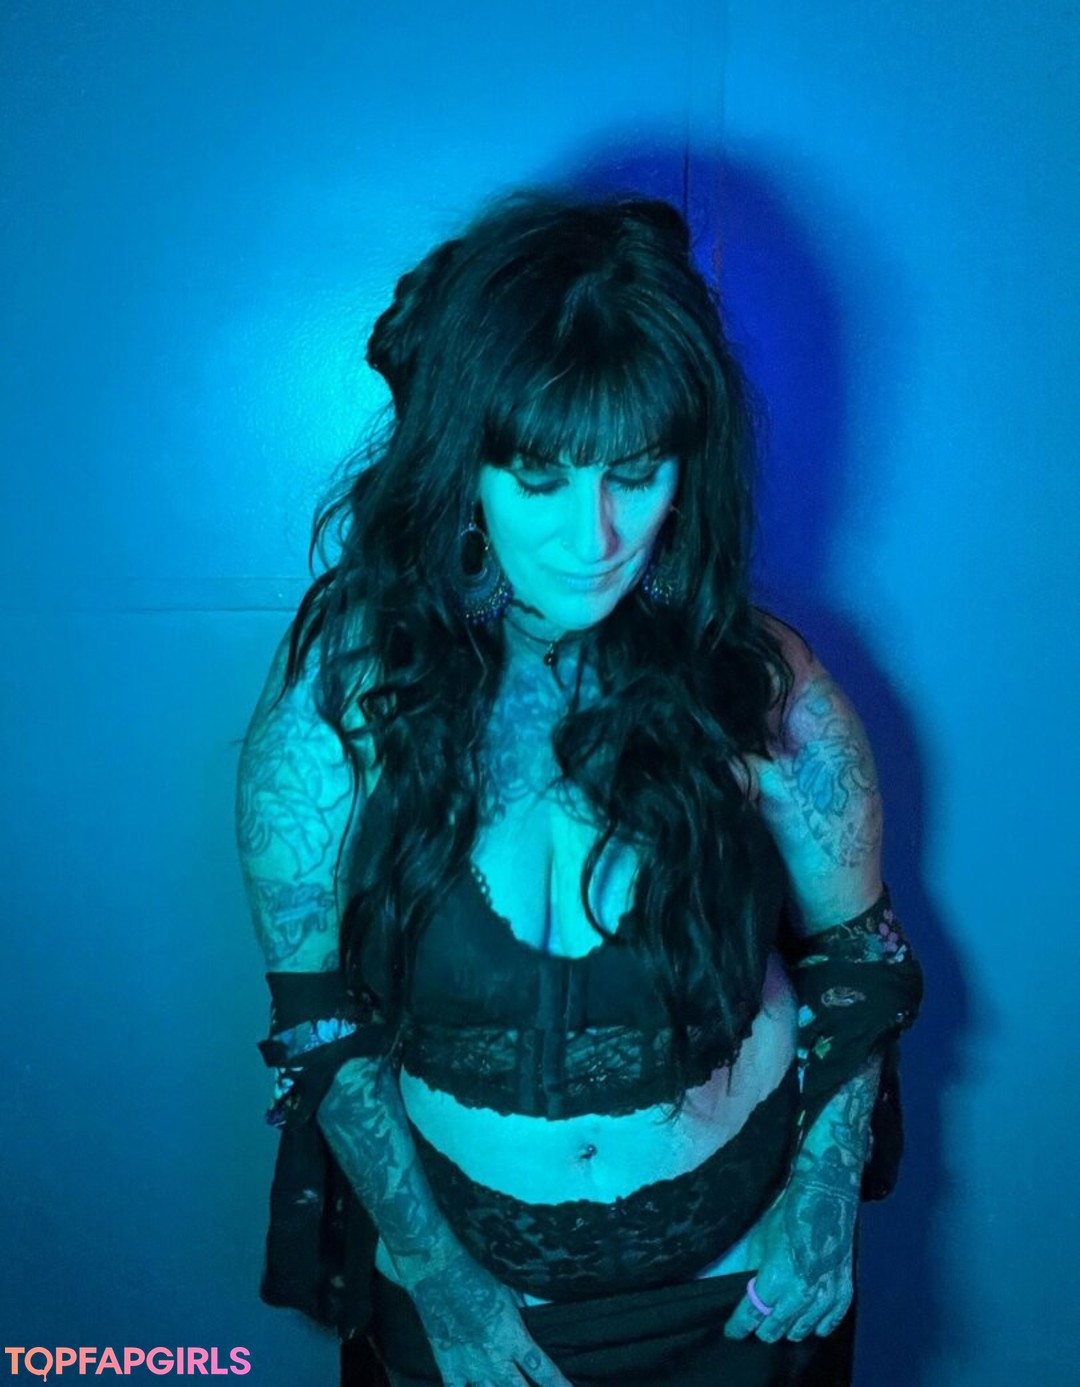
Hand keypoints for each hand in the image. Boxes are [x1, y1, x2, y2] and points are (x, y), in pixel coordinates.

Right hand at [408, 1248, 572, 1386]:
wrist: (437, 1267)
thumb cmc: (475, 1270)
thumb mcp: (506, 1287)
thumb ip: (520, 1306)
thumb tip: (530, 1311)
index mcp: (512, 1336)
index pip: (543, 1369)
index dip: (559, 1385)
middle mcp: (493, 1356)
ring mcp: (468, 1363)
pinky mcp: (446, 1361)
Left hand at [723, 1164, 857, 1343]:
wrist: (826, 1202)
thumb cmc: (787, 1218)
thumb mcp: (759, 1240)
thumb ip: (748, 1270)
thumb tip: (735, 1288)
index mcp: (776, 1279)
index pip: (751, 1315)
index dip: (738, 1327)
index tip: (732, 1331)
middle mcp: (800, 1294)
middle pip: (775, 1330)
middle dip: (761, 1328)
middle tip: (756, 1322)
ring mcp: (824, 1296)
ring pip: (800, 1332)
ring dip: (787, 1329)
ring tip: (779, 1320)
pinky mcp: (843, 1294)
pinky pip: (826, 1326)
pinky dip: (814, 1326)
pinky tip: (807, 1321)